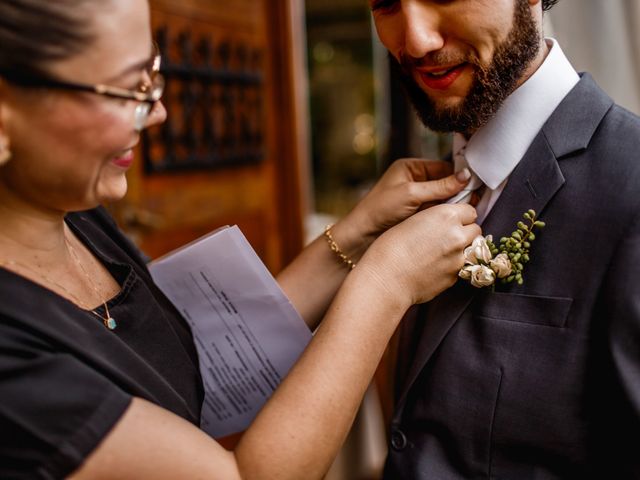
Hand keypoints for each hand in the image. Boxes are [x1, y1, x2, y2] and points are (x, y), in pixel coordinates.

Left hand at [332, 159, 470, 260]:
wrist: (362, 235)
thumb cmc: (381, 209)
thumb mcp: (412, 194)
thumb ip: (440, 186)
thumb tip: (467, 176)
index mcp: (411, 168)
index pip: (443, 168)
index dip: (459, 176)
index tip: (476, 185)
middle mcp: (415, 181)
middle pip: (446, 183)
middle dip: (459, 192)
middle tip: (475, 201)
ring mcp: (417, 199)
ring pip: (444, 199)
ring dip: (454, 206)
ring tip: (467, 212)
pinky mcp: (418, 215)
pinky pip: (438, 212)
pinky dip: (446, 216)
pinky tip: (456, 221)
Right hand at [357, 203, 480, 305]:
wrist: (385, 279)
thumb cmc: (390, 248)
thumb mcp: (413, 221)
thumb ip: (435, 219)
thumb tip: (446, 223)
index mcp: (446, 216)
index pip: (470, 211)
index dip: (461, 216)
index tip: (452, 221)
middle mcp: (457, 235)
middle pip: (476, 229)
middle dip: (465, 232)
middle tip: (447, 237)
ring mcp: (458, 258)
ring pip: (471, 250)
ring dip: (461, 250)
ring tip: (439, 253)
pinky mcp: (455, 277)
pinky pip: (460, 267)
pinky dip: (451, 266)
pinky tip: (433, 267)